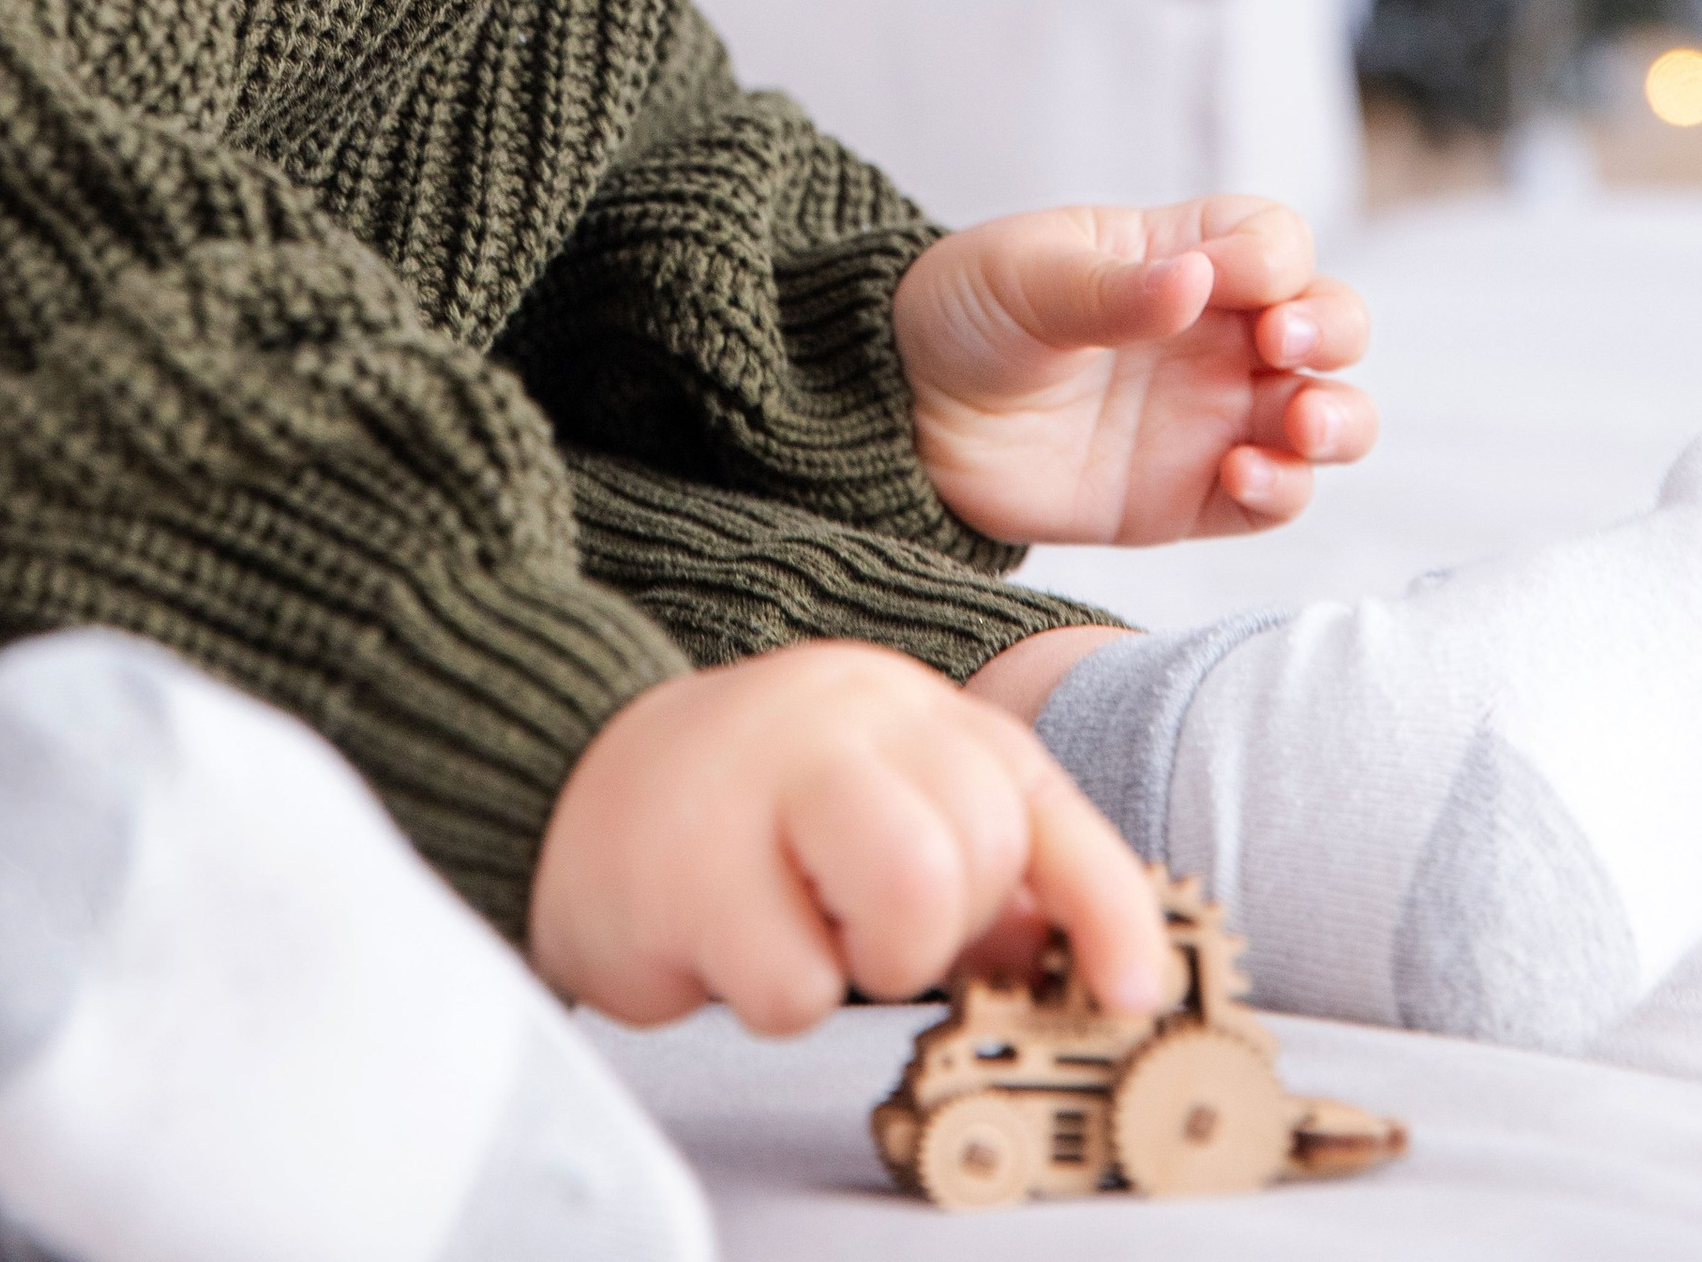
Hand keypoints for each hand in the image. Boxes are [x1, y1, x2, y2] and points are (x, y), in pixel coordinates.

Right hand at [525, 645, 1172, 1035]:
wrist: (567, 790)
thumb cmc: (738, 818)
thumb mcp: (870, 813)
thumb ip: (971, 865)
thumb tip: (1064, 948)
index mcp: (900, 706)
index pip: (1037, 792)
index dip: (1107, 902)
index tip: (1134, 991)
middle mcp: (843, 717)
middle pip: (982, 845)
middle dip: (945, 929)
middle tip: (864, 924)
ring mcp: (765, 775)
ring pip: (915, 895)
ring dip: (875, 959)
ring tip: (811, 935)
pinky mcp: (692, 861)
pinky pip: (798, 984)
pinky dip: (776, 995)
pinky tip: (728, 943)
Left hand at [893, 195, 1375, 547]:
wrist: (904, 411)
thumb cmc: (967, 313)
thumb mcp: (1028, 278)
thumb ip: (1112, 288)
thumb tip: (1197, 279)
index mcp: (1182, 255)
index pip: (1274, 241)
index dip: (1273, 257)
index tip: (1228, 280)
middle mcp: (1215, 335)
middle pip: (1330, 323)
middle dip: (1333, 330)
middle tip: (1284, 346)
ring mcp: (1210, 417)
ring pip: (1327, 416)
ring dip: (1339, 418)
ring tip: (1299, 423)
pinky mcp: (1191, 496)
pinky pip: (1272, 498)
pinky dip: (1283, 490)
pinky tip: (1241, 476)